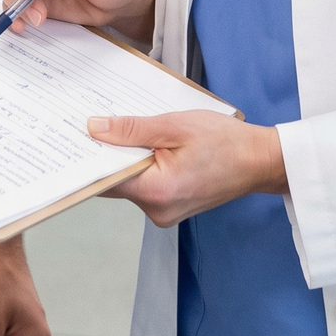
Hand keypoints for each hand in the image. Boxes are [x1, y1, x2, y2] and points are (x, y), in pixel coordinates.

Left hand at [89, 111, 286, 227]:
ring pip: (130, 182)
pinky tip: (149, 145)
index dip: (90, 156)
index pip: (105, 179)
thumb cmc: (225, 141)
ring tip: (131, 130)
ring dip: (127, 158)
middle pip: (116, 181)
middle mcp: (156, 211)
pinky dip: (142, 166)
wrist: (260, 161)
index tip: (76, 135)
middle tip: (99, 123)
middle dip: (109, 153)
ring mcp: (164, 213)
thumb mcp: (175, 125)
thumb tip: (94, 128)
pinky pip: (145, 185)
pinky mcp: (170, 207)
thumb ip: (131, 129)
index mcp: (156, 192)